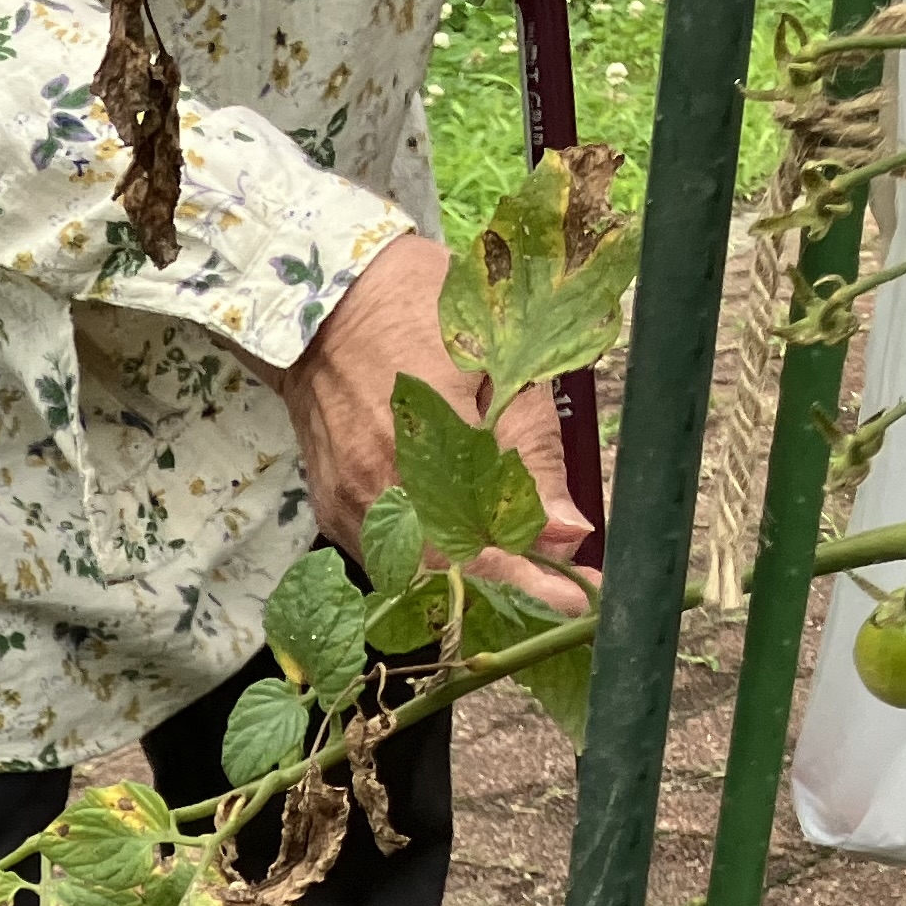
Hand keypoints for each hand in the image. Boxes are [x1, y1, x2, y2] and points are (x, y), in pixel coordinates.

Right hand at [269, 233, 593, 616]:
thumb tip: (567, 532)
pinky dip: (430, 554)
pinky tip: (460, 535)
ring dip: (471, 574)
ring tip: (519, 561)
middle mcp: (378, 498)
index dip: (534, 584)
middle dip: (510, 587)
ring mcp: (350, 507)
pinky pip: (389, 551)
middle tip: (562, 587)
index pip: (485, 551)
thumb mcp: (498, 365)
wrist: (322, 304)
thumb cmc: (419, 313)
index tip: (582, 602)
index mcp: (423, 459)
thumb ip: (530, 455)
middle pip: (449, 577)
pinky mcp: (335, 506)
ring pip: (417, 571)